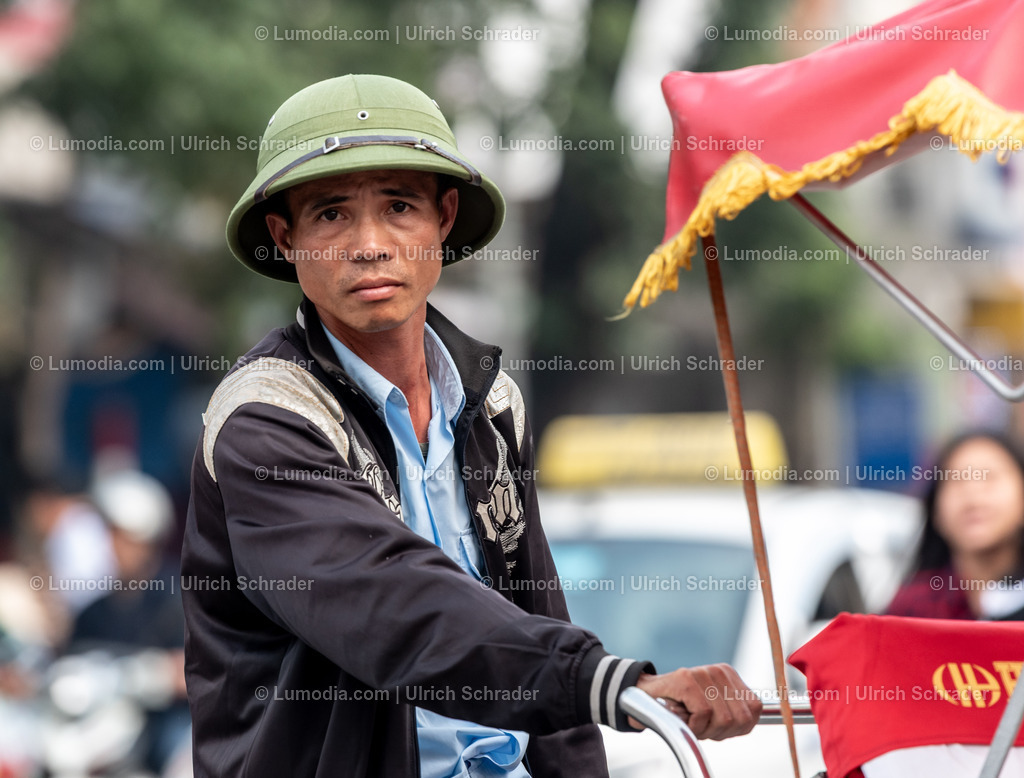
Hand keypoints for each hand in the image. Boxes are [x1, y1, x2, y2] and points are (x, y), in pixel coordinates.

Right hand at [633, 663, 761, 739]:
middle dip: (721, 732)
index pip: (754, 710)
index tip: (717, 726)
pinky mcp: (686, 679)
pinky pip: (703, 714)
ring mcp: (703, 672)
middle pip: (740, 718)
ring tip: (691, 720)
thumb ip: (737, 714)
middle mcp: (719, 671)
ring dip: (705, 730)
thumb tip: (759, 717)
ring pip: (724, 718)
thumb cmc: (683, 708)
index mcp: (730, 675)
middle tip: (701, 725)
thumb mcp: (715, 711)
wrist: (644, 698)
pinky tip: (683, 717)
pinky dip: (693, 725)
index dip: (738, 728)